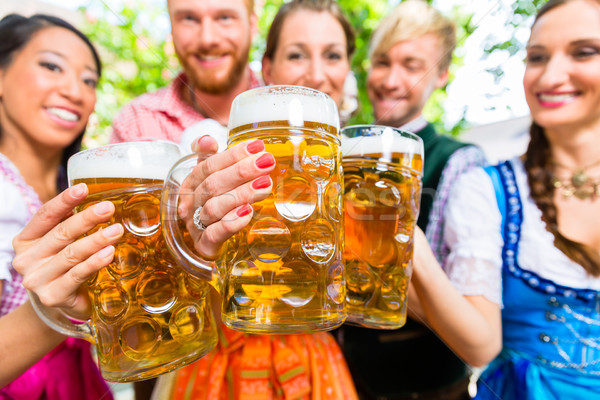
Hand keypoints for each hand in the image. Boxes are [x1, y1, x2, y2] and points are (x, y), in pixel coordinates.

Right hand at [12, 183, 123, 319]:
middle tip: (108, 208)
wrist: (60, 303)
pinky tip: (109, 253)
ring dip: (96, 240)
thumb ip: (70, 224)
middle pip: (60, 233)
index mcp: (26, 240)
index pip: (45, 215)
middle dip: (87, 219)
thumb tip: (99, 201)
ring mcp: (37, 279)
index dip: (64, 201)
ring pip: (71, 254)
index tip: (84, 188)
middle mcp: (26, 259)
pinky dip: (94, 262)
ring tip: (117, 230)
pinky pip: (77, 275)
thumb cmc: (63, 266)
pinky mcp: (52, 296)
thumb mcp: (61, 243)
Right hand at [178, 135, 275, 258]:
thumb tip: (207, 140)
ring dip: (241, 194)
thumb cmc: (215, 205)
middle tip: (267, 163)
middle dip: (241, 172)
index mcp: (191, 184)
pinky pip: (215, 234)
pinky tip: (248, 213)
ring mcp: (196, 226)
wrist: (207, 244)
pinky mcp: (204, 246)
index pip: (209, 165)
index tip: (258, 147)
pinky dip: (231, 222)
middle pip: (212, 185)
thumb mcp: (213, 179)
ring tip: (265, 185)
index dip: (233, 155)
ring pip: (214, 208)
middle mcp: (190, 204)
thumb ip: (212, 158)